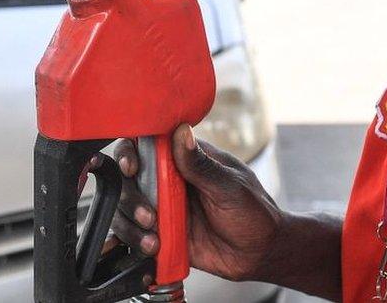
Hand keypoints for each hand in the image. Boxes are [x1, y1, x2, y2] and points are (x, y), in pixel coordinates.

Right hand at [110, 124, 282, 281]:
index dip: (131, 152)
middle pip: (128, 179)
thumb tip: (181, 132)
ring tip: (153, 239)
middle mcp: (168, 182)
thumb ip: (202, 164)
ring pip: (125, 209)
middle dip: (130, 197)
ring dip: (130, 225)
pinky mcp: (161, 235)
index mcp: (185, 159)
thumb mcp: (230, 186)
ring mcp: (162, 209)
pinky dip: (134, 243)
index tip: (132, 167)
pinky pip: (134, 237)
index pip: (147, 145)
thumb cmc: (253, 211)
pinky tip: (152, 249)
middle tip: (149, 215)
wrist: (260, 253)